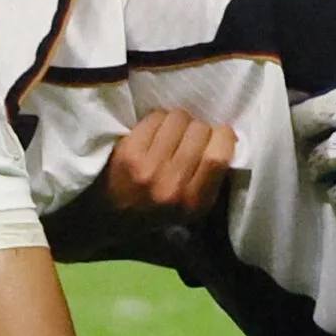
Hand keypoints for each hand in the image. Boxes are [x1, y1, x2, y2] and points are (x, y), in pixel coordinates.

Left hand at [103, 109, 235, 224]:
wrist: (108, 217)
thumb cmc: (155, 211)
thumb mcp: (191, 209)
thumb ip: (211, 179)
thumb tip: (227, 138)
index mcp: (194, 203)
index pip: (218, 157)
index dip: (223, 137)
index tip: (218, 135)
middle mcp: (173, 187)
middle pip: (200, 132)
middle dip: (199, 127)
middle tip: (189, 136)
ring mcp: (149, 168)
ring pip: (179, 119)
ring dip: (178, 120)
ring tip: (171, 133)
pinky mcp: (129, 152)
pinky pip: (156, 117)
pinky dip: (158, 119)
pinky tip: (154, 132)